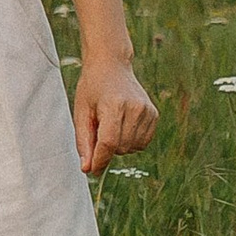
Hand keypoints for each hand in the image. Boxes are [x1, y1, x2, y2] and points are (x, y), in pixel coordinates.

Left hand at [73, 51, 156, 175]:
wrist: (111, 65)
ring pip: (132, 148)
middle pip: (120, 148)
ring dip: (119, 145)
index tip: (92, 170)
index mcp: (114, 105)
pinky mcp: (154, 114)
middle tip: (98, 128)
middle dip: (107, 148)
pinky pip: (143, 143)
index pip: (109, 143)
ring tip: (111, 123)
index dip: (100, 160)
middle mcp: (135, 108)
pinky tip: (123, 124)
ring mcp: (147, 111)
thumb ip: (84, 141)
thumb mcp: (81, 112)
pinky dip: (131, 141)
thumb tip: (88, 169)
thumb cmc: (92, 89)